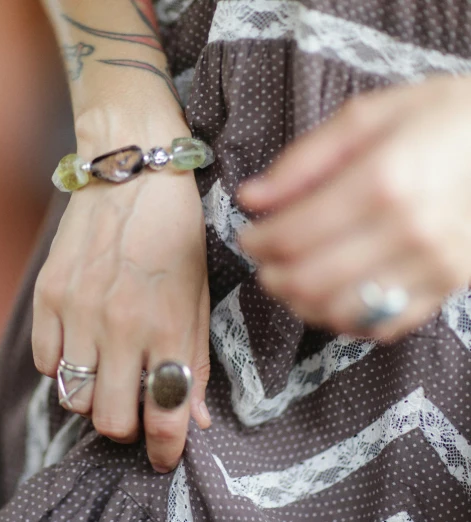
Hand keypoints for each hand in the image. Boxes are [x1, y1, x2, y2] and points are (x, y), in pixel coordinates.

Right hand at [32, 129, 210, 472]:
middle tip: (133, 409)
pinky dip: (62, 367)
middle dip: (125, 426)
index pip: (164, 413)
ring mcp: (78, 310)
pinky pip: (44, 362)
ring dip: (92, 396)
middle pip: (109, 419)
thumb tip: (193, 417)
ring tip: (104, 373)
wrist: (131, 168)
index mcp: (167, 325)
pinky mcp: (47, 294)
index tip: (164, 457)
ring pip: (73, 397)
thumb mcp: (198, 292)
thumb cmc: (175, 229)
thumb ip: (195, 358)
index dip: (165, 448)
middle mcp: (120, 325)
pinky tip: (79, 346)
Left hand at [238, 76, 470, 338]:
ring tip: (291, 278)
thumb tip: (250, 197)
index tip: (248, 234)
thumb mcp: (369, 115)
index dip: (256, 242)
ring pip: (340, 310)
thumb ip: (303, 160)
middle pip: (310, 280)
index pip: (292, 235)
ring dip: (300, 302)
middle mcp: (409, 230)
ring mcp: (434, 265)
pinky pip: (383, 324)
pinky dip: (344, 317)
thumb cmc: (442, 118)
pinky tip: (333, 294)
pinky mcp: (450, 285)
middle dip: (271, 276)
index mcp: (382, 181)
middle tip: (263, 261)